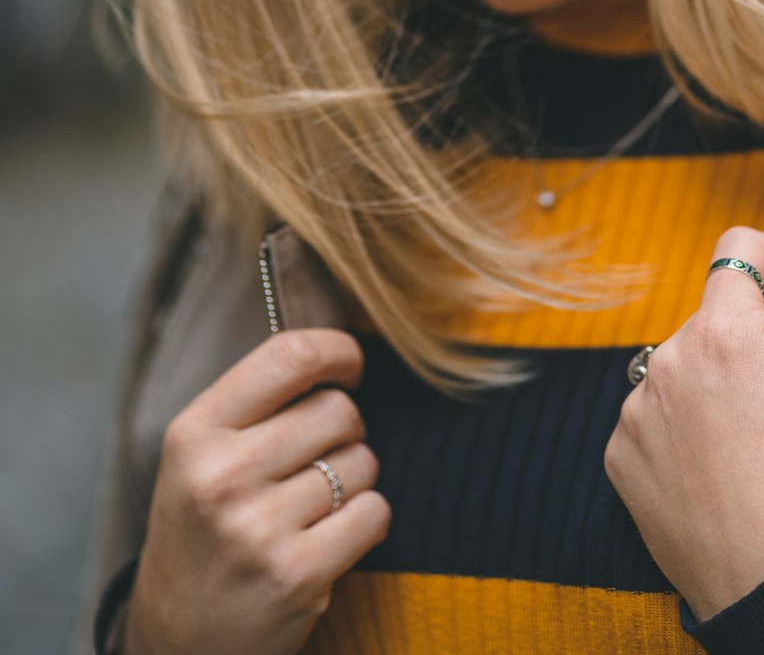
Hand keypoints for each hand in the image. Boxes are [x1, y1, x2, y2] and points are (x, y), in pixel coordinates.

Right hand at [123, 329, 389, 654]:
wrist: (176, 642)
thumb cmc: (202, 531)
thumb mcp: (200, 456)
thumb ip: (256, 403)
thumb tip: (337, 353)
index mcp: (195, 433)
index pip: (288, 355)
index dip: (337, 351)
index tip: (349, 366)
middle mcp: (222, 476)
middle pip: (337, 410)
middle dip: (345, 429)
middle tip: (319, 459)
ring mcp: (259, 529)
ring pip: (362, 461)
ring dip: (355, 479)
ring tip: (313, 507)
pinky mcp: (297, 575)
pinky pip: (375, 513)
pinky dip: (366, 521)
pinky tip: (330, 538)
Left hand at [604, 219, 763, 621]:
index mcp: (723, 331)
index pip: (735, 248)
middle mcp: (666, 356)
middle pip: (706, 315)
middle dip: (736, 339)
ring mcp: (635, 405)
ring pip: (676, 365)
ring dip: (702, 386)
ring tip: (742, 445)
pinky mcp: (618, 450)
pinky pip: (650, 414)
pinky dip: (675, 430)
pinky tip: (709, 469)